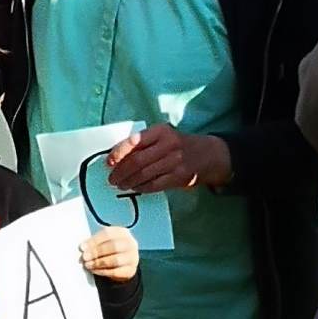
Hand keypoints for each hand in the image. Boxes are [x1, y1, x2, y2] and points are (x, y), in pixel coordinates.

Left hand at [80, 226, 138, 281]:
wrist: (124, 264)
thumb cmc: (111, 250)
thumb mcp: (105, 242)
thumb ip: (95, 243)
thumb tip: (83, 248)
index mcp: (122, 232)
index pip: (108, 234)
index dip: (94, 240)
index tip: (82, 247)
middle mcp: (130, 243)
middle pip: (113, 246)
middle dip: (96, 252)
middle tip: (84, 257)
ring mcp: (132, 257)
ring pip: (115, 260)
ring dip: (98, 262)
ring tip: (88, 265)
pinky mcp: (130, 270)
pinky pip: (115, 272)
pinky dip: (102, 271)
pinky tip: (94, 270)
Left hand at [105, 125, 231, 192]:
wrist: (208, 154)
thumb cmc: (179, 145)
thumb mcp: (163, 136)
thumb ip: (144, 143)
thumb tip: (117, 157)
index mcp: (161, 131)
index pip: (134, 141)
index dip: (118, 153)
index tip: (109, 162)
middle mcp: (168, 144)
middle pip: (137, 161)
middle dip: (120, 172)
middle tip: (112, 178)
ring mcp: (175, 161)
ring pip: (144, 174)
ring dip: (129, 182)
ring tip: (121, 185)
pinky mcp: (179, 176)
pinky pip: (155, 184)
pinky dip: (142, 187)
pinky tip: (135, 188)